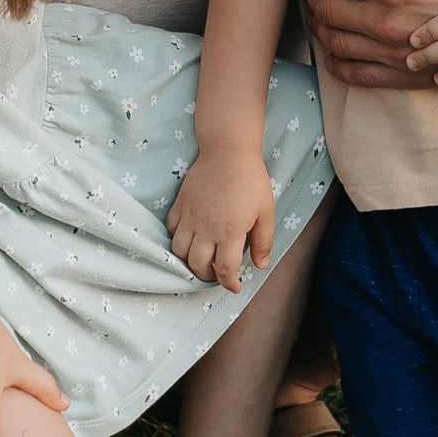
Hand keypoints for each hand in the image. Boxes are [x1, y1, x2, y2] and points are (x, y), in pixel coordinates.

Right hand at [165, 148, 276, 293]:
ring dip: (188, 261)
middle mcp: (207, 228)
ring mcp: (190, 216)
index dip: (229, 283)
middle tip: (217, 273)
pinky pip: (171, 230)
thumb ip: (263, 242)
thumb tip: (260, 266)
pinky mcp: (180, 204)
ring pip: (179, 251)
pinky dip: (177, 240)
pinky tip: (189, 238)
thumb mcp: (266, 212)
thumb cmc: (251, 180)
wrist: (228, 150)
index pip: (225, 270)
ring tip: (201, 258)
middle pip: (197, 265)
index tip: (234, 286)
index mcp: (230, 232)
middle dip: (207, 276)